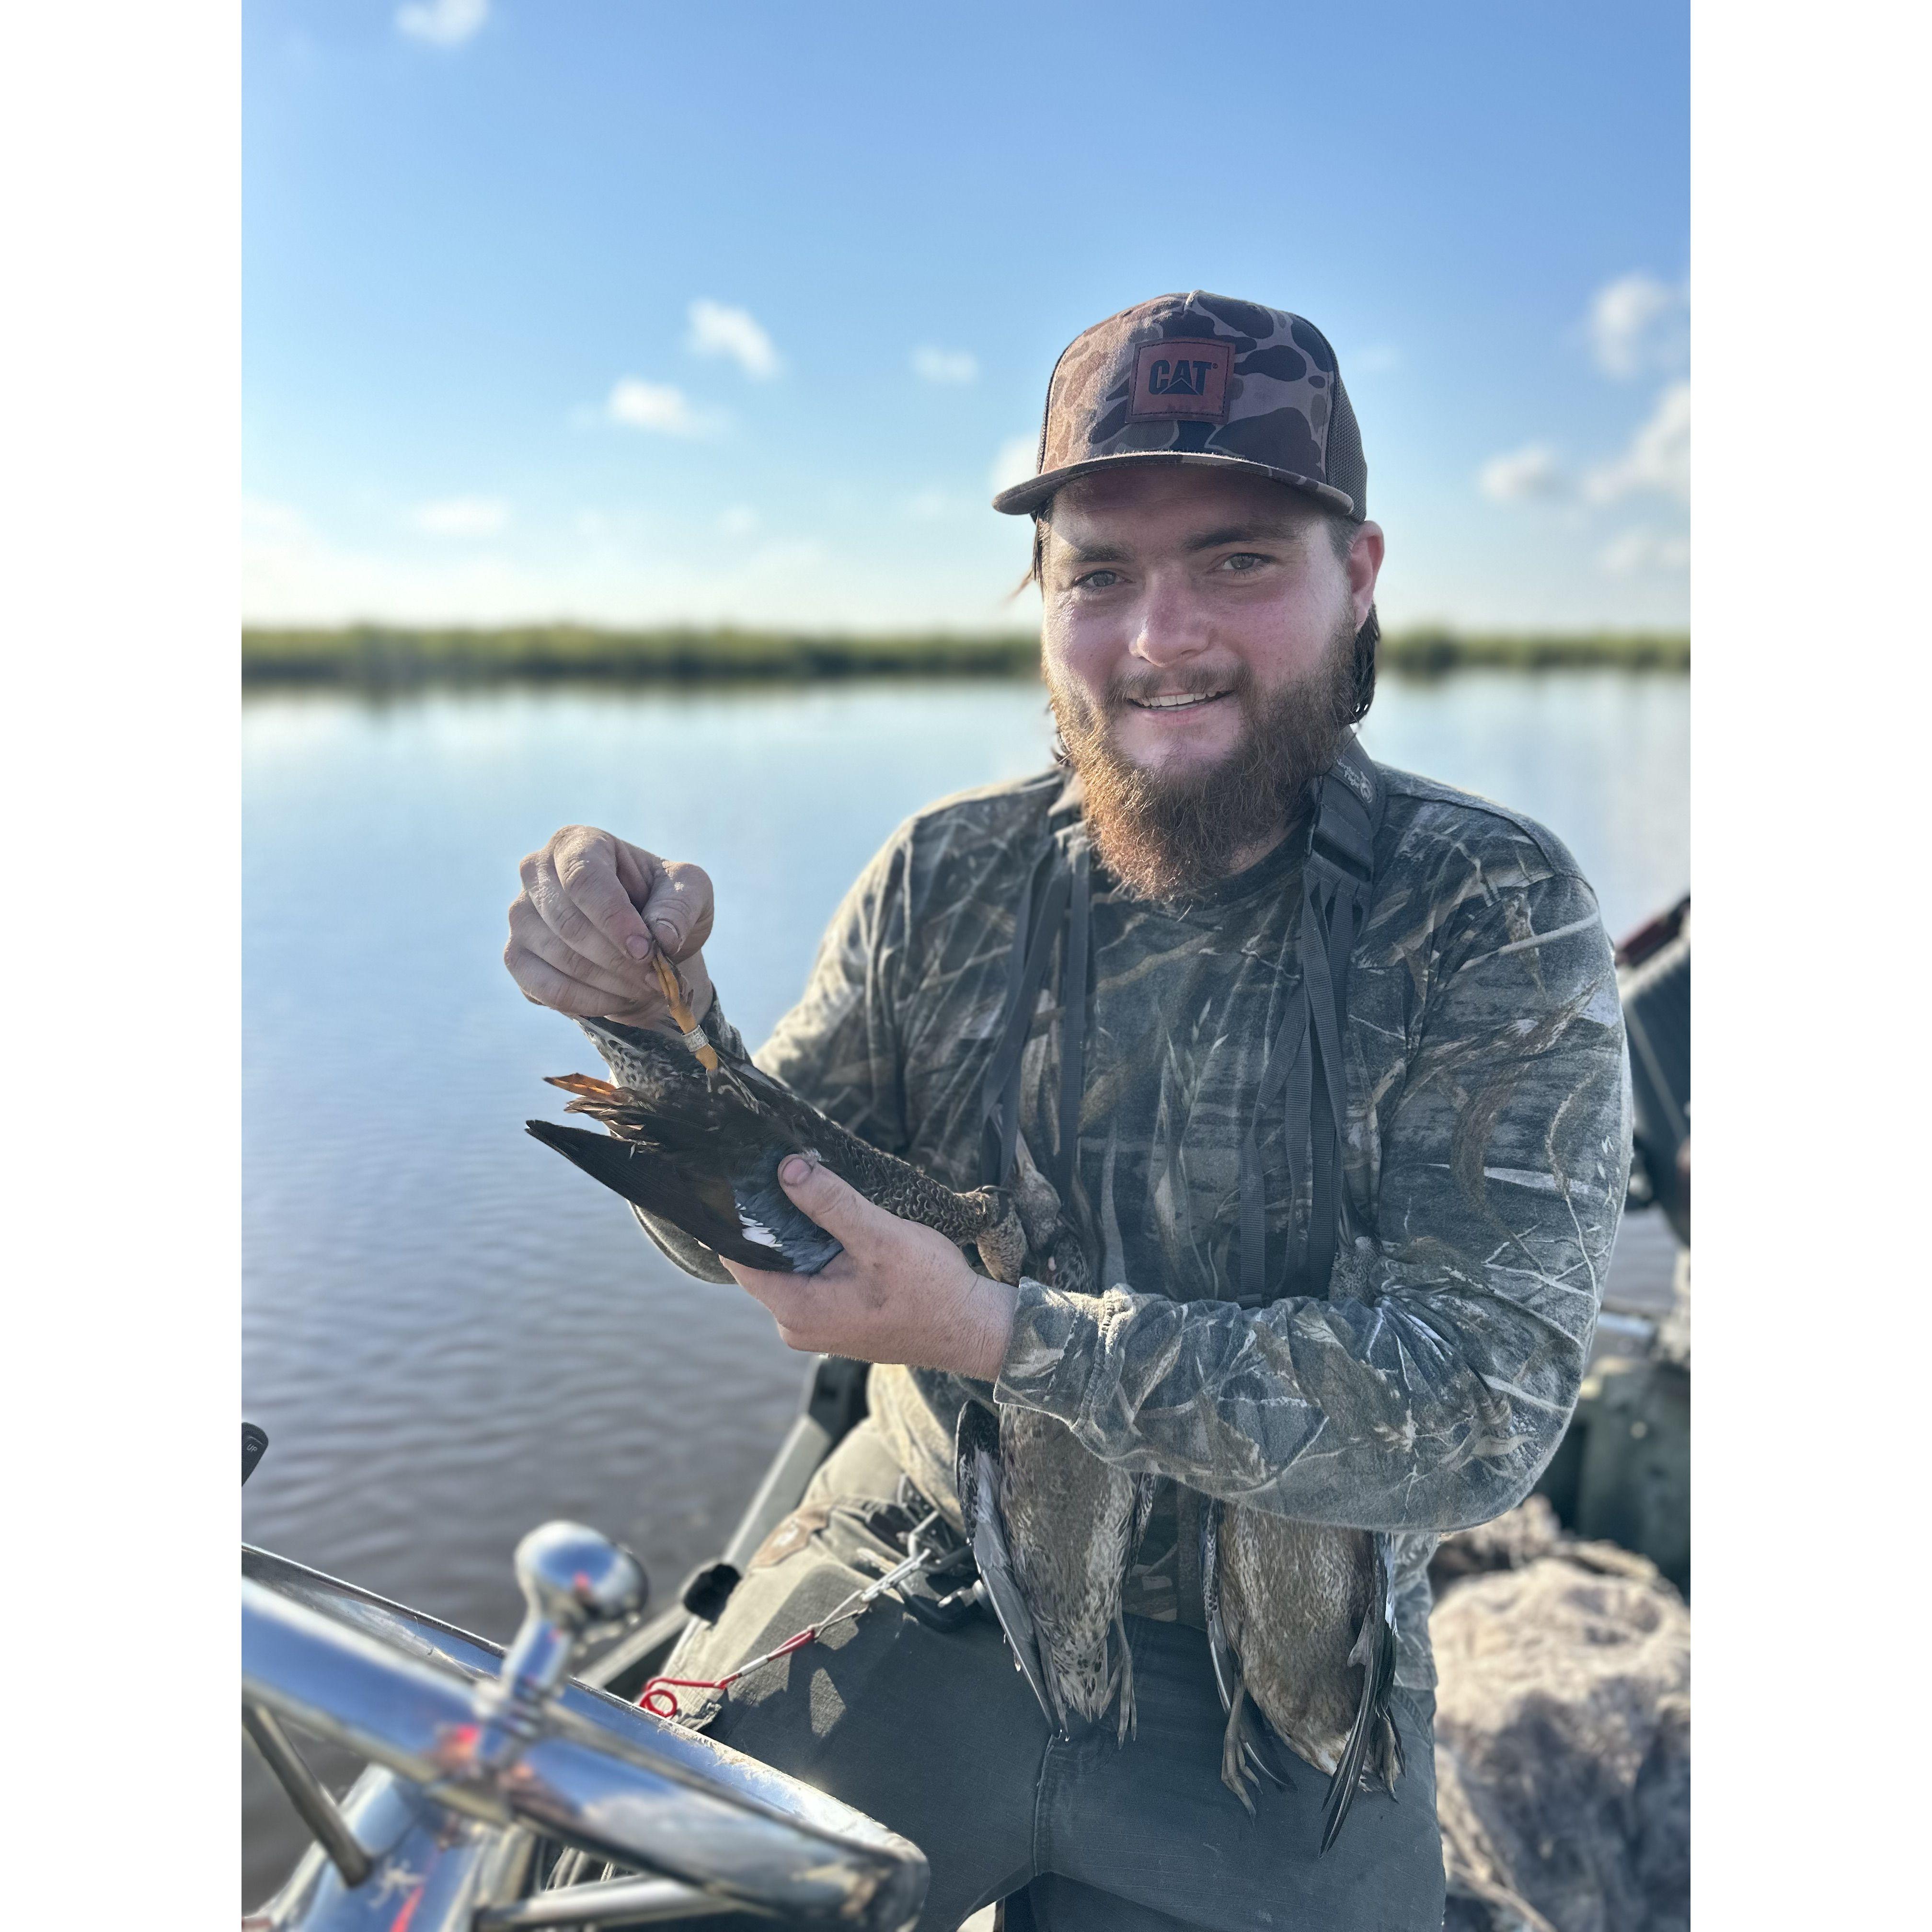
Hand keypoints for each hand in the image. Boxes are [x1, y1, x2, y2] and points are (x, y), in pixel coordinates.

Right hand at [505, 825, 714, 1029]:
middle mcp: (536, 872)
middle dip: (619, 960)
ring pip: (560, 959)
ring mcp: (520, 916)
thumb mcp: (691, 892)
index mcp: (577, 843)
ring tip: (644, 986)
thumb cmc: (664, 905)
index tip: (647, 951)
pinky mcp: (516, 957)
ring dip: (611, 983)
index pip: (583, 879)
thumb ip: (680, 906)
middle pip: (569, 924)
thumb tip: (662, 938)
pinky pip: (547, 989)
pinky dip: (590, 1002)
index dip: (614, 919)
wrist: (643, 942)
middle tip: (656, 978)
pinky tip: (619, 998)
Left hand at [723, 1155, 1018, 1380]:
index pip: (740, 1258)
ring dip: (801, 1231)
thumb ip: (830, 1204)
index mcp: (797, 1310)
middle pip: (764, 1260)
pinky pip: (809, 1276)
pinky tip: (837, 1224)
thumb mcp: (879, 1237)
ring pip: (789, 1265)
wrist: (972, 1328)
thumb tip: (787, 1169)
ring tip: (815, 1191)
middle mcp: (796, 1324)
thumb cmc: (932, 1290)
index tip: (745, 1178)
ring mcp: (815, 1324)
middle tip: (787, 1171)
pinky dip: (818, 1248)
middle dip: (774, 1219)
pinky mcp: (834, 1317)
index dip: (738, 1218)